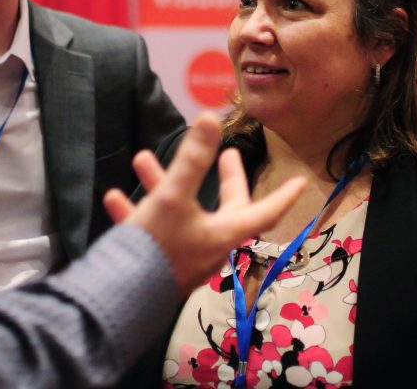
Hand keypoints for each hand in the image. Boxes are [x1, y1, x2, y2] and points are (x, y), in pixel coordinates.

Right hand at [104, 113, 304, 294]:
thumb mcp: (174, 197)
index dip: (282, 195)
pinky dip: (137, 212)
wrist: (120, 298)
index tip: (300, 183)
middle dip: (224, 179)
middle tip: (227, 155)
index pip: (264, 212)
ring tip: (142, 160)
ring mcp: (184, 257)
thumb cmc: (158, 246)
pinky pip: (153, 232)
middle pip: (226, 209)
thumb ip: (192, 159)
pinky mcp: (157, 265)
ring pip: (181, 214)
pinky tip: (115, 198)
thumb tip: (210, 118)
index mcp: (224, 232)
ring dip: (164, 185)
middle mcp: (209, 246)